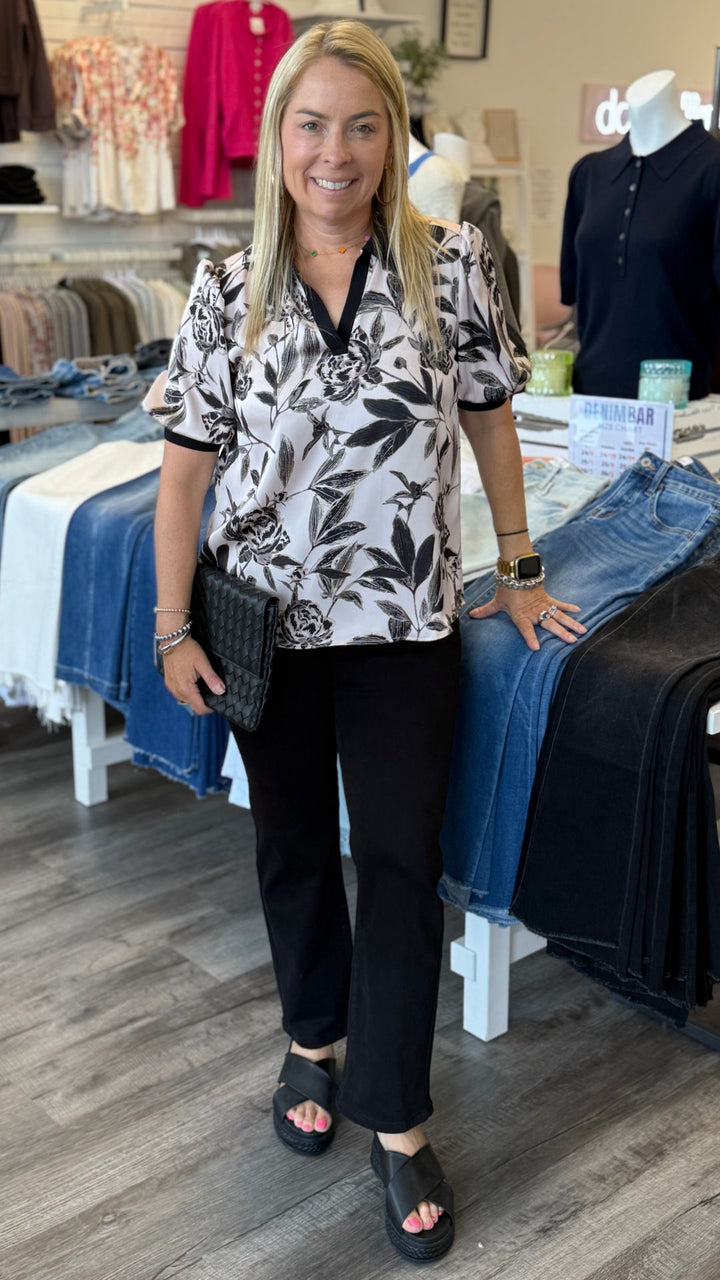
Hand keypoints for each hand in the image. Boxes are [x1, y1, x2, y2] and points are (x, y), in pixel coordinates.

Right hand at [161, 637, 224, 713]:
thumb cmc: (188, 650)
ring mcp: (171, 687)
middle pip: (192, 706)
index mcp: (185, 689)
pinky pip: (179, 693)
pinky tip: (193, 682)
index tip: (217, 702)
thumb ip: (212, 679)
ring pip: (185, 700)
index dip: (209, 708)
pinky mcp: (169, 682)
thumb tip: (221, 691)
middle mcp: (176, 691)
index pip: (199, 708)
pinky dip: (187, 692)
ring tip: (203, 685)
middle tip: (212, 691)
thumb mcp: (203, 663)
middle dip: (203, 702)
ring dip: (195, 697)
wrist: (172, 640)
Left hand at [468, 585, 585, 651]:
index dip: (530, 637)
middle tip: (571, 641)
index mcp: (521, 615)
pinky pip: (559, 604)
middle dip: (561, 633)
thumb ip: (486, 610)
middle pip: (549, 624)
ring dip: (570, 623)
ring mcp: (543, 605)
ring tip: (582, 632)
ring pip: (559, 616)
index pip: (525, 628)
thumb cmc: (506, 587)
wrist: (516, 570)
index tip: (536, 648)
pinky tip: (579, 612)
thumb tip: (471, 615)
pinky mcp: (547, 598)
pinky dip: (569, 607)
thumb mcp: (497, 601)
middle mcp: (534, 611)